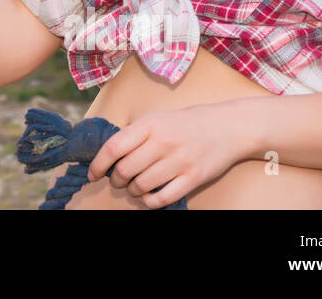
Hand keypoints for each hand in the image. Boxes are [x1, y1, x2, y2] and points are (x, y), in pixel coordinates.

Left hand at [85, 103, 245, 207]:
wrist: (228, 127)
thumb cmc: (188, 122)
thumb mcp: (158, 118)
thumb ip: (136, 133)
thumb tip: (109, 153)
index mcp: (150, 124)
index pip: (114, 147)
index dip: (98, 163)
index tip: (92, 173)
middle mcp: (163, 142)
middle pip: (125, 170)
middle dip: (116, 179)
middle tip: (118, 180)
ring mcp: (179, 161)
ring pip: (142, 186)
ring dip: (132, 191)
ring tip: (134, 187)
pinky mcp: (193, 178)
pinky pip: (163, 198)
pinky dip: (150, 202)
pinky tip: (149, 198)